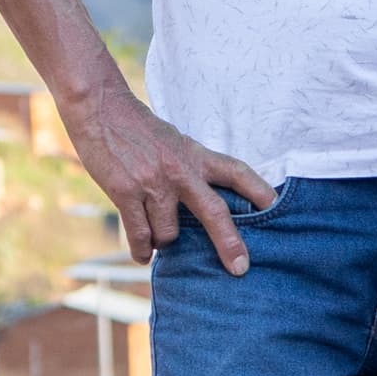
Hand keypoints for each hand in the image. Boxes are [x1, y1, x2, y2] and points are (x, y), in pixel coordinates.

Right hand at [67, 84, 276, 274]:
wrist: (99, 107)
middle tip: (240, 267)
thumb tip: (199, 203)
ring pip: (169, 234)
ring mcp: (153, 183)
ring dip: (163, 242)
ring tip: (157, 238)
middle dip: (229, 243)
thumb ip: (190, 169)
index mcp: (195, 155)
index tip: (278, 207)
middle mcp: (180, 171)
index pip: (236, 171)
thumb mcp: (174, 142)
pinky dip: (142, 250)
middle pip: (214, 213)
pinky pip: (140, 235)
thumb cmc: (137, 127)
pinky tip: (143, 255)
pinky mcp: (126, 193)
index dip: (259, 189)